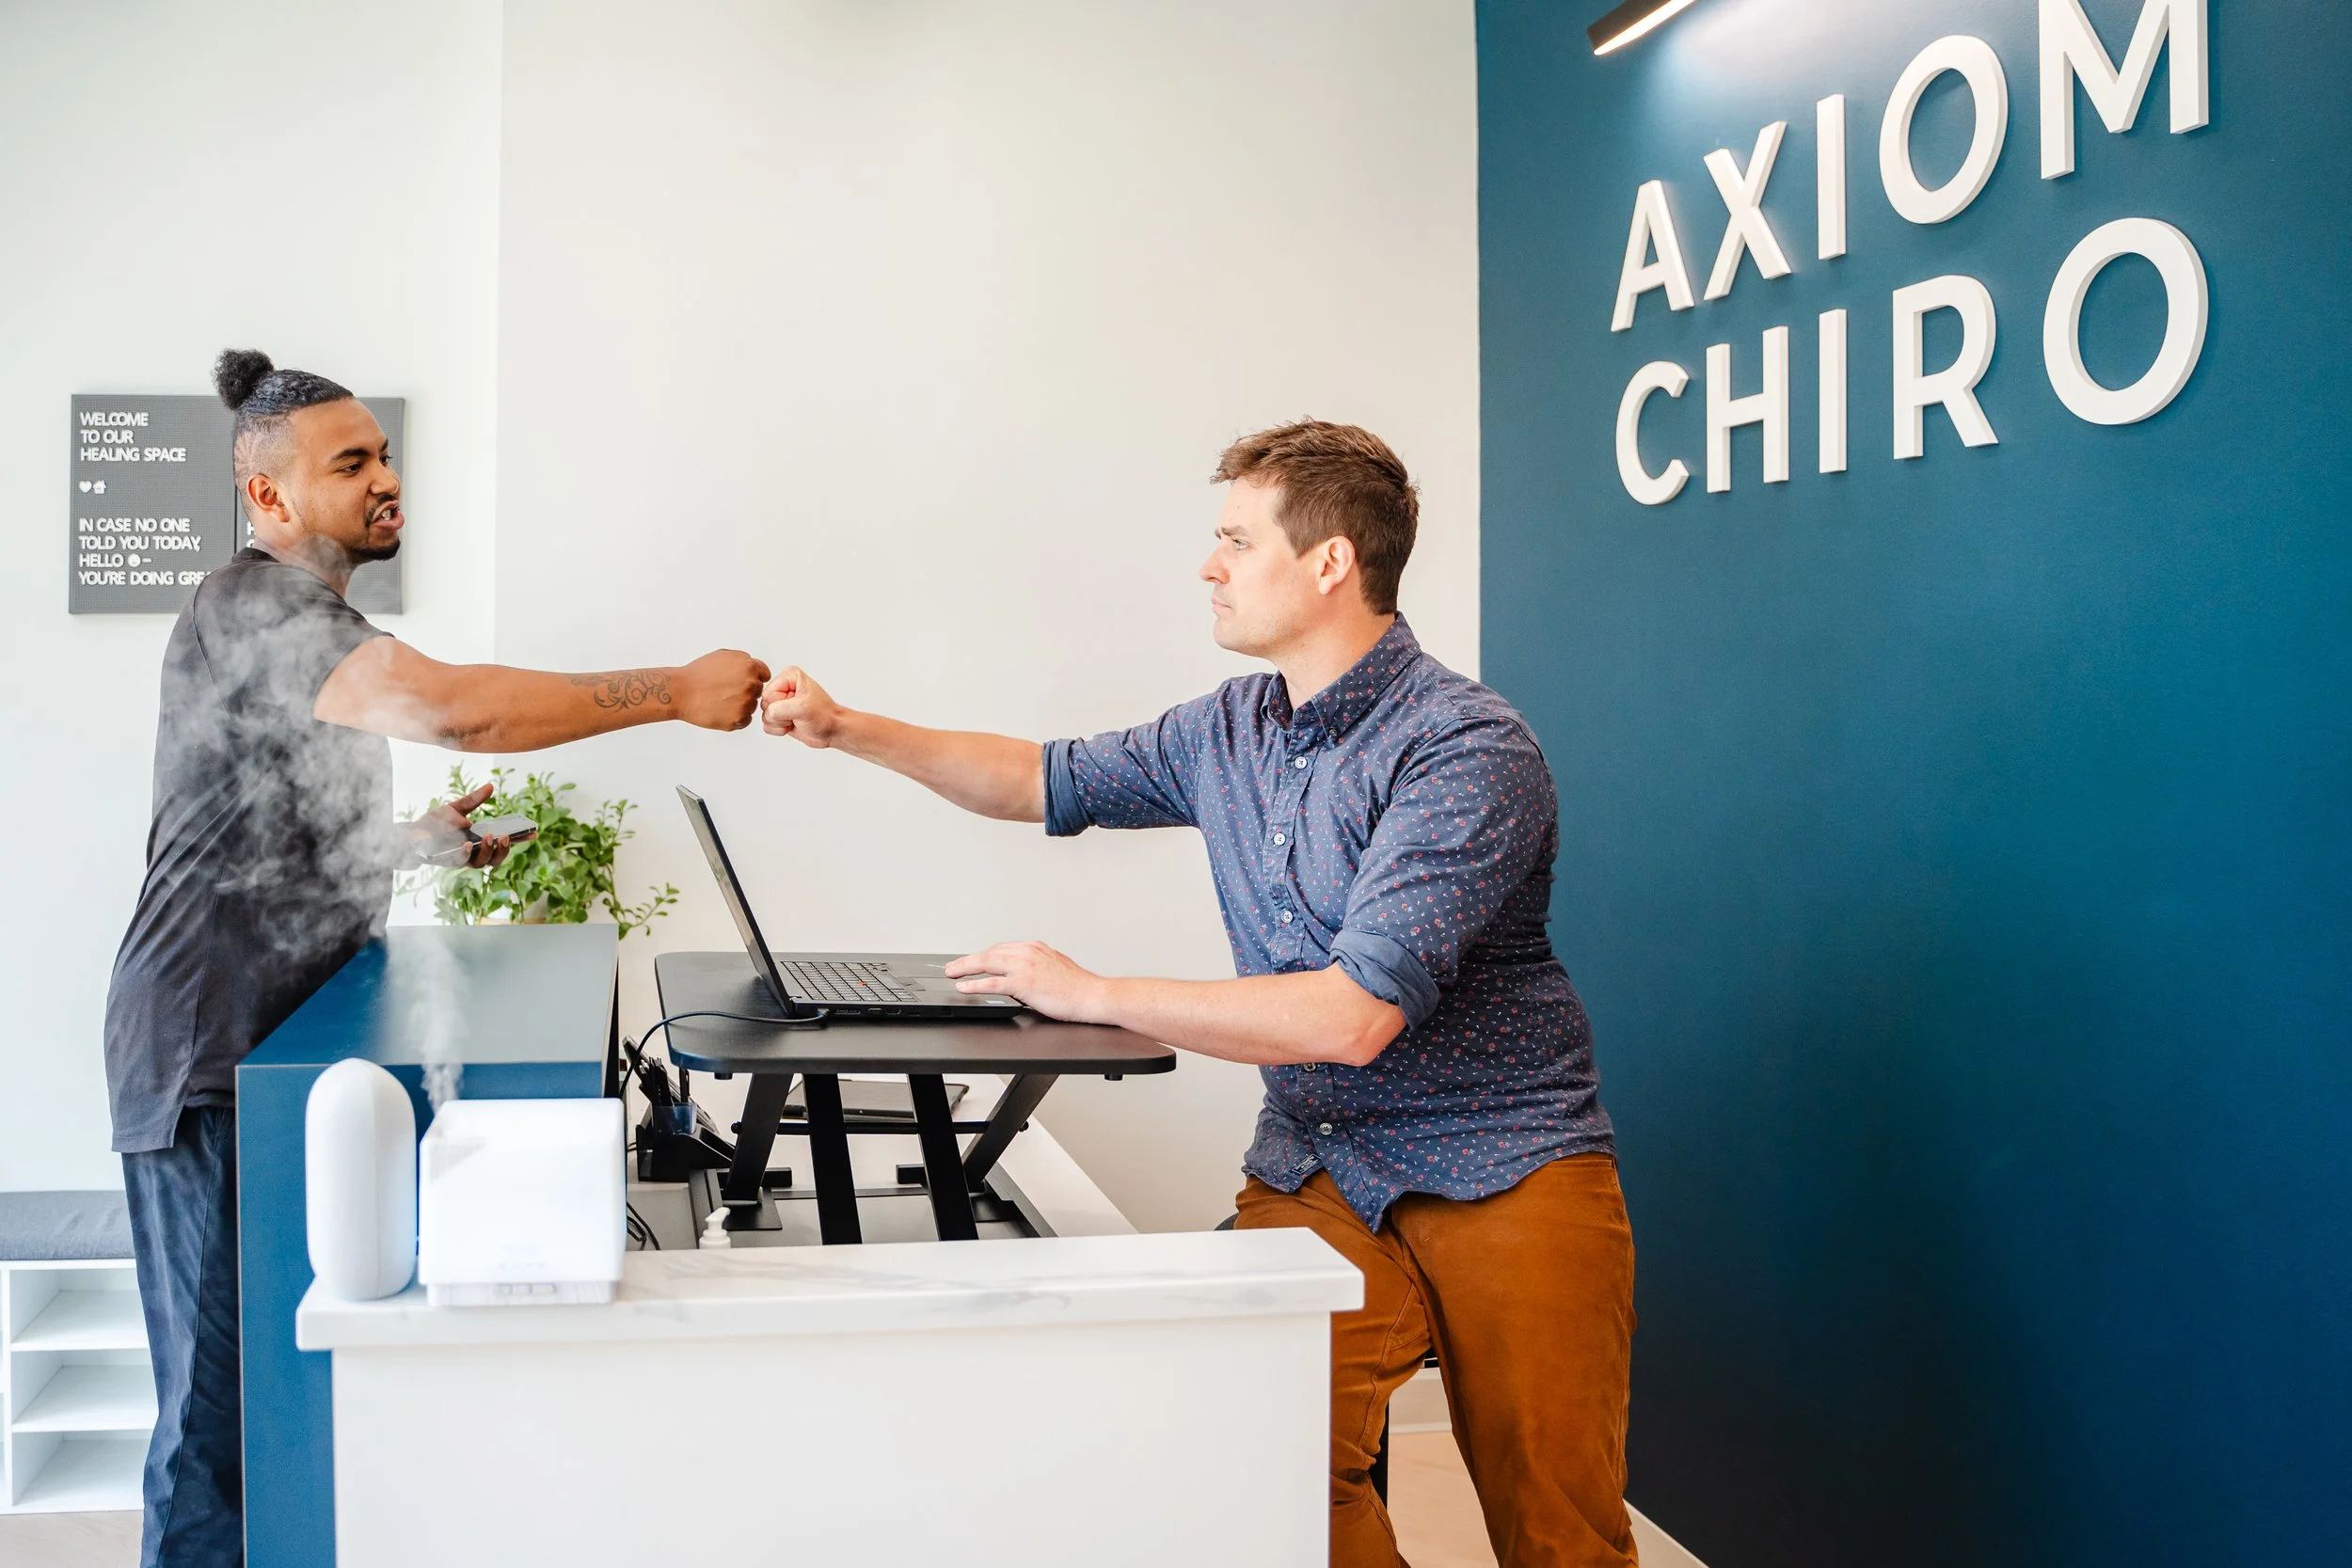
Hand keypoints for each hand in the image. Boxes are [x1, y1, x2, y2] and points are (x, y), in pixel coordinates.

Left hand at [416, 782, 513, 869]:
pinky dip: (466, 853)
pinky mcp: (447, 861)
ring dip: (489, 851)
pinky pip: (460, 860)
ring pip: (482, 863)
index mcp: (479, 841)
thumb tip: (491, 786)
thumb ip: (474, 800)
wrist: (409, 833)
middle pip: (496, 859)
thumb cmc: (434, 823)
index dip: (519, 840)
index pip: (503, 843)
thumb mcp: (456, 808)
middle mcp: (473, 853)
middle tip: (506, 836)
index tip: (533, 832)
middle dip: (504, 849)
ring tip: (490, 837)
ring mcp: (461, 858)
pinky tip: (468, 844)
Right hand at [673, 650, 770, 730]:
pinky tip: (720, 710)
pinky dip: (735, 718)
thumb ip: (743, 660)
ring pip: (752, 707)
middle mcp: (751, 684)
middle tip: (726, 692)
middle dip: (746, 692)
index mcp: (749, 667)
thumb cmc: (697, 674)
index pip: (764, 674)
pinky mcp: (739, 719)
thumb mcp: (722, 656)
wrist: (681, 692)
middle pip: (758, 691)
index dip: (754, 678)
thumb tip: (755, 667)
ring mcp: (746, 702)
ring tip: (719, 701)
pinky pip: (745, 720)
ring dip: (740, 705)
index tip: (743, 682)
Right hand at [761, 666, 844, 746]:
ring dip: (780, 723)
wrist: (832, 731)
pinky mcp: (779, 716)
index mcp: (789, 676)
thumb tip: (767, 714)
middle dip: (780, 715)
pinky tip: (792, 726)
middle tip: (796, 714)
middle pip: (765, 704)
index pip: (769, 693)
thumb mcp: (803, 708)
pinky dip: (778, 730)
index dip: (781, 704)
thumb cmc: (824, 715)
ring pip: (765, 716)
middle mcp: (783, 687)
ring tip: (796, 720)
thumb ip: (779, 709)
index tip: (798, 705)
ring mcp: (780, 702)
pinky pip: (767, 725)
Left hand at [944, 941, 1107, 1021]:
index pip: (1000, 948)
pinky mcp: (1023, 983)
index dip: (982, 956)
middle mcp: (1028, 952)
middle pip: (989, 953)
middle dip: (967, 960)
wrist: (1092, 995)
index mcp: (1035, 947)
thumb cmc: (1077, 987)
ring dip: (965, 968)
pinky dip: (974, 984)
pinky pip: (992, 983)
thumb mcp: (1054, 967)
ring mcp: (1025, 966)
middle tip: (952, 967)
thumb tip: (1019, 977)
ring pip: (986, 963)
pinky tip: (964, 987)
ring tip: (952, 974)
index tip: (970, 961)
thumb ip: (1035, 967)